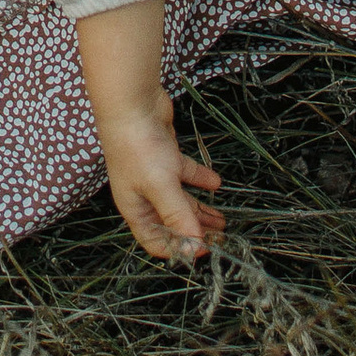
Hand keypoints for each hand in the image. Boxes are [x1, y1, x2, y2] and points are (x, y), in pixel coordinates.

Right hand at [98, 93, 227, 264]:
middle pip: (172, 222)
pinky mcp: (165, 155)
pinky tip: (216, 183)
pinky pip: (185, 174)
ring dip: (200, 210)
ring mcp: (155, 174)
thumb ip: (179, 216)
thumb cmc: (138, 148)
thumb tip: (193, 247)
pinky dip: (200, 179)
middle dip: (195, 231)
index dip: (179, 249)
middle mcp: (143, 195)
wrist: (133, 105)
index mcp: (136, 209)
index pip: (155, 240)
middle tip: (220, 237)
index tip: (205, 250)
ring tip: (222, 220)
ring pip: (181, 200)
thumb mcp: (161, 187)